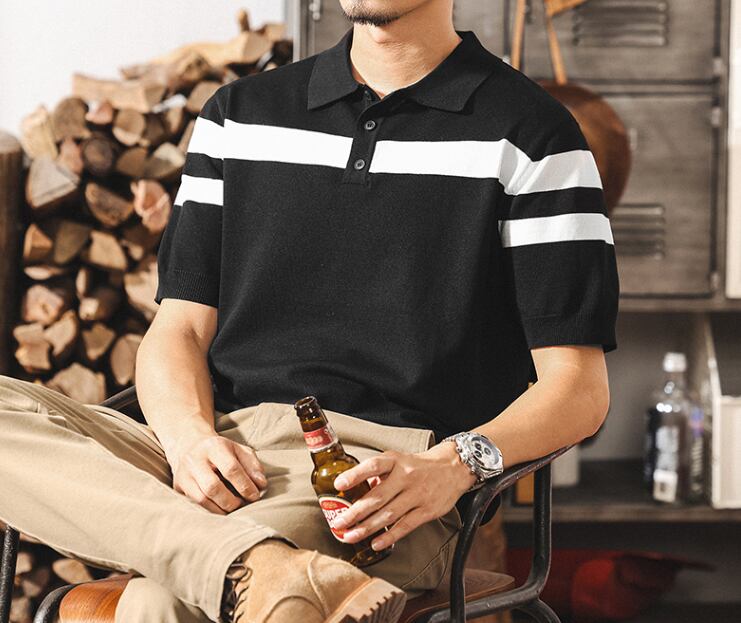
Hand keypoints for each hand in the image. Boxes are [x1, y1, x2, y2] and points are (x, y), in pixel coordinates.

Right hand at [166, 433, 266, 514]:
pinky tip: (221, 510)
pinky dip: (210, 511)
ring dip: (221, 509)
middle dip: (231, 501)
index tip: (255, 496)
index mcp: (214, 446)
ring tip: (233, 508)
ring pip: (201, 499)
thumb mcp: (239, 450)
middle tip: (242, 504)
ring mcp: (184, 474)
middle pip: (213, 487)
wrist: (189, 445)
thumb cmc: (221, 451)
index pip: (231, 469)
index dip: (245, 485)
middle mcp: (195, 459)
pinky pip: (194, 504)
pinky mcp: (178, 487)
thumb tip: (261, 484)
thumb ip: (253, 465)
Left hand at [331, 442, 476, 550]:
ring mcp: (417, 494)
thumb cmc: (419, 466)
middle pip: (377, 497)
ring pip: (388, 514)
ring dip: (367, 528)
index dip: (355, 475)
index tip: (338, 484)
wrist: (453, 468)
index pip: (374, 466)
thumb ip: (379, 474)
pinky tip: (375, 543)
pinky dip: (389, 536)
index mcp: (396, 461)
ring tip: (350, 536)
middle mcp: (406, 477)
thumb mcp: (398, 461)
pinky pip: (405, 526)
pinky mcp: (427, 510)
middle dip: (355, 512)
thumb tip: (359, 490)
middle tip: (339, 523)